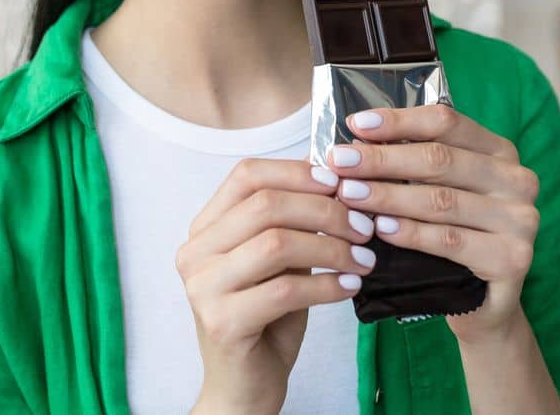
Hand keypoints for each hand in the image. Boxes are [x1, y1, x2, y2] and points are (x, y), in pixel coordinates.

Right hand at [177, 158, 377, 413]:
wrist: (244, 388)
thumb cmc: (266, 321)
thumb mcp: (279, 262)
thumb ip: (294, 224)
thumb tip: (337, 182)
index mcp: (205, 229)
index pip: (246, 175)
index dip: (296, 173)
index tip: (339, 185)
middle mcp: (195, 253)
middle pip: (265, 205)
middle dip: (324, 211)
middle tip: (364, 227)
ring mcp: (203, 288)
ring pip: (276, 244)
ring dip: (331, 247)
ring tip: (363, 259)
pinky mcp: (223, 322)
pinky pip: (285, 289)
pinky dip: (326, 285)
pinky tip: (349, 287)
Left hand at [324, 105, 539, 343]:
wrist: (484, 304)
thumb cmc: (454, 236)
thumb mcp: (439, 191)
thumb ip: (413, 165)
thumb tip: (356, 140)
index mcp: (500, 152)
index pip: (446, 122)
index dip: (398, 121)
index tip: (355, 125)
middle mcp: (518, 180)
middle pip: (440, 160)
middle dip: (382, 159)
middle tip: (339, 162)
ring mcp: (521, 220)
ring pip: (441, 200)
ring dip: (388, 196)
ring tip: (348, 194)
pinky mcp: (512, 259)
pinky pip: (450, 240)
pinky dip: (410, 233)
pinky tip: (380, 228)